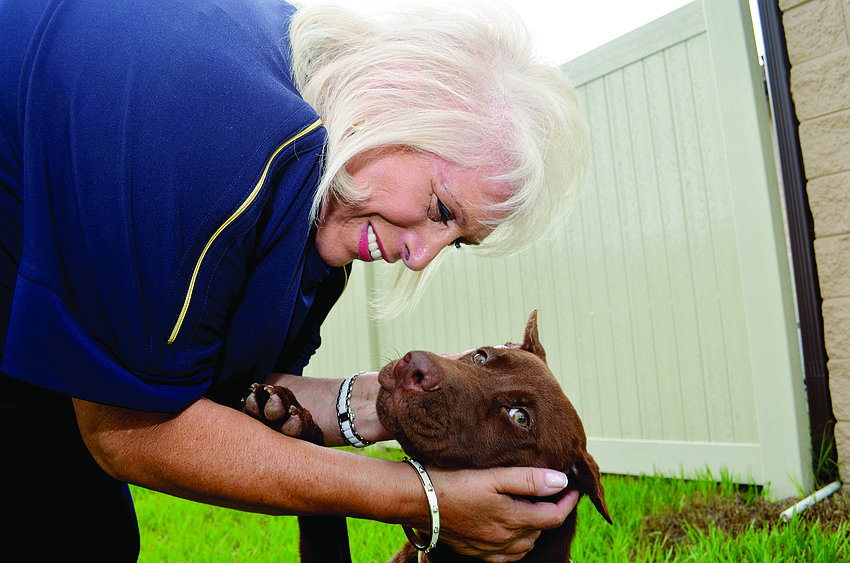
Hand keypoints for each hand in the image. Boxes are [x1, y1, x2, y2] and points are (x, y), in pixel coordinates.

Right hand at [425, 465, 578, 562]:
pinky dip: (517, 545)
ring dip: (535, 529)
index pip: (553, 516)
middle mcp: (503, 539)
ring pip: (524, 545)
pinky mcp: (475, 551)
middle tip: (555, 493)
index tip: (573, 488)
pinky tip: (513, 533)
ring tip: (536, 509)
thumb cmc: (454, 481)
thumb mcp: (494, 475)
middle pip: (540, 530)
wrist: (418, 499)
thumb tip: (560, 482)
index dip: (567, 502)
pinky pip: (506, 556)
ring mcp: (489, 548)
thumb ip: (528, 479)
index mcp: (512, 519)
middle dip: (552, 512)